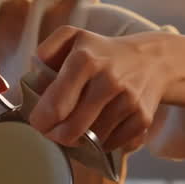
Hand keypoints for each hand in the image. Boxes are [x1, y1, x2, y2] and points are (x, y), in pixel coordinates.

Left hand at [27, 26, 169, 151]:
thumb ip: (45, 53)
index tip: (38, 122)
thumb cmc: (102, 52)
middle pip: (71, 130)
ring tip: (77, 126)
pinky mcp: (143, 118)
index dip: (40, 121)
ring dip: (80, 140)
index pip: (55, 106)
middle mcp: (109, 81)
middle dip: (56, 136)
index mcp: (86, 60)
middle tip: (52, 131)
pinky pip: (112, 145)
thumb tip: (32, 83)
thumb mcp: (72, 38)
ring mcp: (128, 101)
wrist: (152, 60)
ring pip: (91, 141)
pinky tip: (100, 127)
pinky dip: (102, 143)